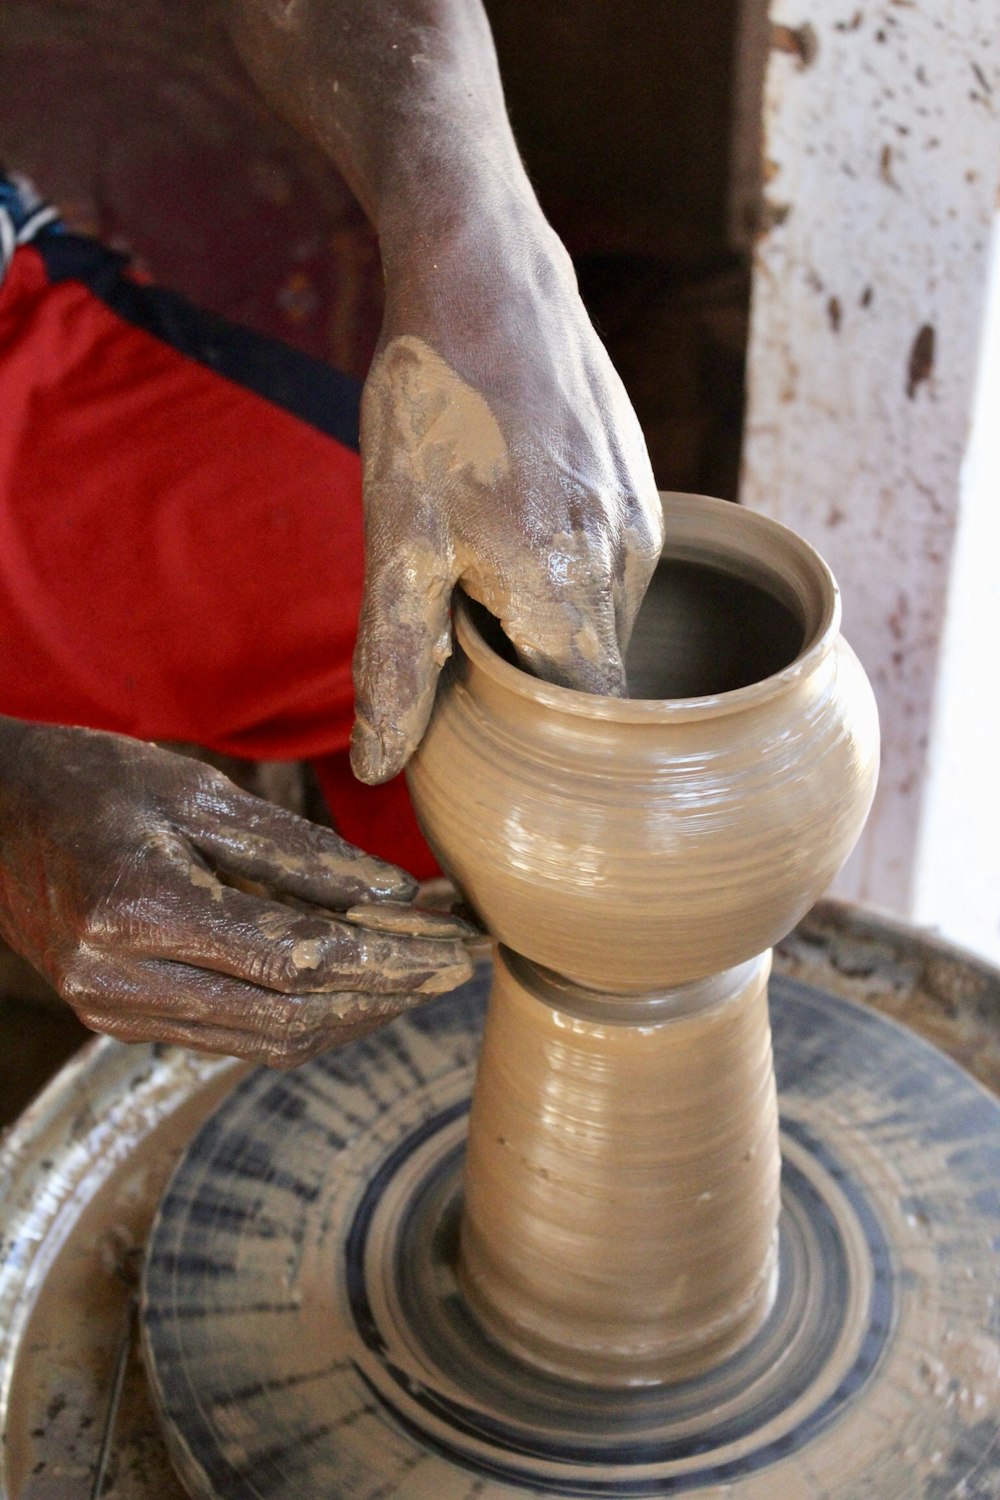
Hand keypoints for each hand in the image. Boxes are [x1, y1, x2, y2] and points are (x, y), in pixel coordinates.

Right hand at [0, 719, 473, 1065]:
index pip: (296, 961)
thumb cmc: (90, 782)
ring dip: (354, 1015)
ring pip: (267, 1042)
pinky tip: (352, 984)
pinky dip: (303, 1015)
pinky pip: (234, 1036)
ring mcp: (115, 1014)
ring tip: (420, 975)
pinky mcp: (120, 1022)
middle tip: (454, 967)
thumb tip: (392, 894)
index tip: (454, 949)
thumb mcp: (196, 793)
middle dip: (386, 999)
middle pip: (291, 1020)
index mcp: (139, 911)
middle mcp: (120, 982)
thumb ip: (295, 852)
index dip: (387, 962)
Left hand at [351, 191, 663, 783]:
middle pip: (590, 670)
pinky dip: (563, 564)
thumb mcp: (395, 540)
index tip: (480, 705)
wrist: (485, 271)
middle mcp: (625, 564)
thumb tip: (378, 766)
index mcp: (567, 593)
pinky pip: (610, 561)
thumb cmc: (431, 406)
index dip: (532, 727)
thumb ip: (394, 662)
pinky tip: (513, 508)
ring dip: (545, 611)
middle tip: (459, 615)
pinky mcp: (642, 483)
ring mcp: (643, 518)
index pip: (580, 718)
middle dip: (532, 668)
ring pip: (601, 614)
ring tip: (480, 547)